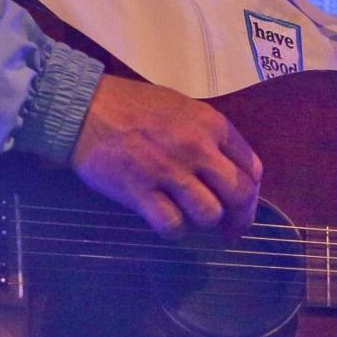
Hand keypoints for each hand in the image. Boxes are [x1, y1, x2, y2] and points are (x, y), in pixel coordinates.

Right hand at [69, 75, 261, 239]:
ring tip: (192, 220)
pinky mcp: (141, 192)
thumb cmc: (132, 105)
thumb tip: (228, 169)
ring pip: (209, 214)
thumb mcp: (182, 107)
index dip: (252, 195)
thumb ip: (208, 135)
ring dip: (204, 224)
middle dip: (240, 218)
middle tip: (230, 231)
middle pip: (239, 195)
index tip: (242, 207)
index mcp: (212, 125)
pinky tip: (166, 221)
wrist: (85, 107)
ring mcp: (169, 171)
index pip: (252, 168)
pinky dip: (174, 230)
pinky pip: (172, 225)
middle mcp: (197, 148)